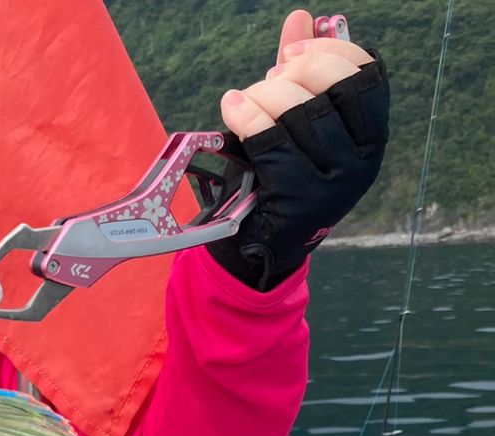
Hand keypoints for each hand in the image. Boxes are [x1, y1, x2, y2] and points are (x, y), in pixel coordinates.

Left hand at [209, 9, 389, 289]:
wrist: (260, 245)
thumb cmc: (278, 177)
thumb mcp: (295, 121)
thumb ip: (300, 70)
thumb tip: (301, 18)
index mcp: (371, 136)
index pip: (366, 74)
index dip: (329, 50)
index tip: (292, 49)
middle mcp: (362, 160)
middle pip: (334, 85)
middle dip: (294, 70)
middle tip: (268, 77)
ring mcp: (333, 184)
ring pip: (300, 111)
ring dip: (264, 94)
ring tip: (244, 99)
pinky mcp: (297, 201)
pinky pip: (271, 141)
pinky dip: (247, 115)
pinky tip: (232, 106)